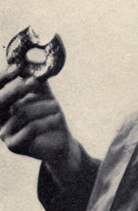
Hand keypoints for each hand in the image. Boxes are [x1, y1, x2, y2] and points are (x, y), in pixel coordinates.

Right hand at [0, 65, 80, 180]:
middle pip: (0, 100)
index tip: (17, 67)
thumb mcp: (42, 94)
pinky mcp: (14, 146)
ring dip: (42, 106)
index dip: (3, 78)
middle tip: (34, 81)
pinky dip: (46, 120)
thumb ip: (34, 81)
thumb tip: (27, 64)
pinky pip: (30, 128)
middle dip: (17, 89)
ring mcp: (4, 134)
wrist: (59, 140)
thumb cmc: (48, 115)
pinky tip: (58, 118)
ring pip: (21, 113)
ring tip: (56, 106)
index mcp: (3, 105)